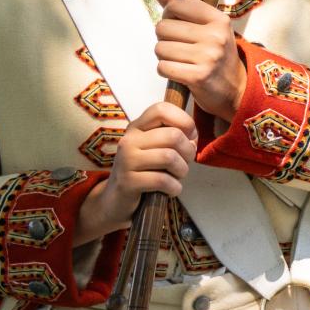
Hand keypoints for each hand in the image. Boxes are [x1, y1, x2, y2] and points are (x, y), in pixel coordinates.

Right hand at [82, 100, 198, 239]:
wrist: (116, 200)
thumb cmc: (145, 171)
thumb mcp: (157, 149)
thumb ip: (175, 136)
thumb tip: (192, 135)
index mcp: (137, 128)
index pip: (161, 109)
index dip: (184, 121)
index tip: (189, 137)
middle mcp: (129, 140)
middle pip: (173, 135)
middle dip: (188, 152)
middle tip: (184, 163)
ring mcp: (126, 160)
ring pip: (169, 157)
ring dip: (182, 171)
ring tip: (176, 176)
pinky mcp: (127, 182)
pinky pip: (162, 180)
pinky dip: (174, 187)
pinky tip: (170, 189)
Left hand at [152, 0, 246, 121]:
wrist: (235, 88)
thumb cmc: (216, 54)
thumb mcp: (207, 27)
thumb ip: (181, 7)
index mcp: (219, 19)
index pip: (177, 5)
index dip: (169, 15)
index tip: (179, 24)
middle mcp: (216, 36)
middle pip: (163, 27)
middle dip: (165, 38)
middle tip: (181, 47)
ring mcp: (208, 56)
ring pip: (160, 48)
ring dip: (165, 56)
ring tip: (181, 60)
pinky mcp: (198, 76)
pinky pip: (163, 67)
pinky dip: (166, 71)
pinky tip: (180, 72)